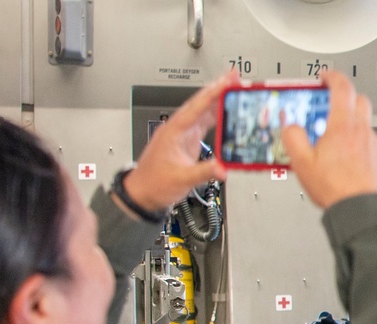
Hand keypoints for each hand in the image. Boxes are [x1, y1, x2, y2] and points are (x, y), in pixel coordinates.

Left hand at [121, 69, 234, 211]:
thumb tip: (224, 168)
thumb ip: (204, 172)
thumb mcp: (182, 179)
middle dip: (218, 88)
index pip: (198, 105)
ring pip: (202, 111)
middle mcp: (178, 128)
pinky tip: (224, 112)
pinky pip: (202, 123)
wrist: (142, 193)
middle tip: (235, 77)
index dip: (215, 92)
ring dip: (217, 100)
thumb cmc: (154, 183)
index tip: (228, 80)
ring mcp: (182, 134)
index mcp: (175, 131)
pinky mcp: (186, 142)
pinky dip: (215, 115)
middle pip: (200, 103)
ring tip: (233, 89)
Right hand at [282, 69, 376, 208]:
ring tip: (336, 138)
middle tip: (332, 102)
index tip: (326, 77)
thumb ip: (293, 138)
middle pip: (359, 100)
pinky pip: (370, 143)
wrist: (361, 212)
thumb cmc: (336, 189)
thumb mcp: (302, 163)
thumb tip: (290, 127)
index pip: (342, 88)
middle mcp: (362, 132)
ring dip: (352, 123)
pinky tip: (348, 159)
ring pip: (365, 123)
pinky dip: (359, 143)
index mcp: (343, 126)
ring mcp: (374, 145)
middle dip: (346, 96)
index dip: (333, 77)